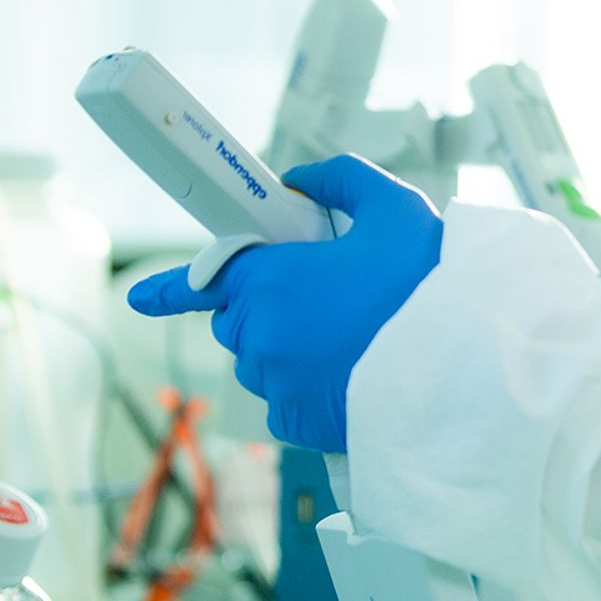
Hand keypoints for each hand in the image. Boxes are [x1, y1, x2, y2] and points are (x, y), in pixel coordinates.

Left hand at [126, 154, 441, 452]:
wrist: (463, 364)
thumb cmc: (428, 285)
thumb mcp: (393, 208)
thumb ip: (338, 180)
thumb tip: (300, 180)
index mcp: (270, 280)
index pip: (202, 279)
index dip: (168, 289)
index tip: (138, 298)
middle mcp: (259, 334)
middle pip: (241, 320)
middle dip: (271, 307)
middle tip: (329, 298)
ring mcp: (275, 382)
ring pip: (264, 360)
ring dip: (290, 347)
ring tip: (353, 337)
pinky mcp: (296, 420)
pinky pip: (285, 398)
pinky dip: (308, 385)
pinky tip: (352, 370)